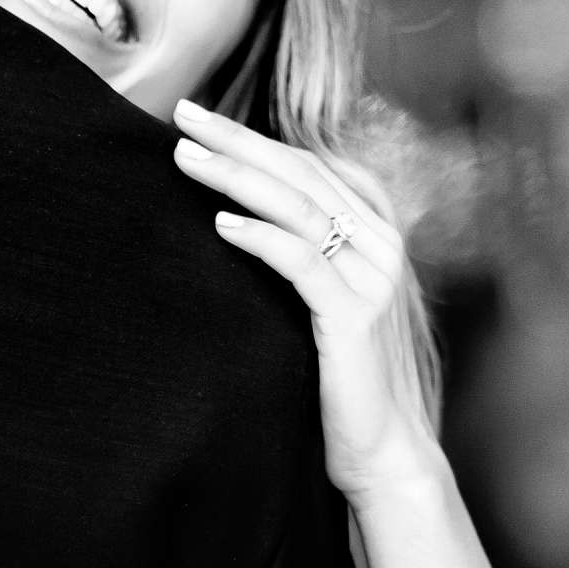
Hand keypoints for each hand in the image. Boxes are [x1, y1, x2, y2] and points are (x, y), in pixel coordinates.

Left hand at [171, 98, 442, 498]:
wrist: (385, 453)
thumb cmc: (343, 382)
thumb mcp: (325, 306)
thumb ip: (304, 258)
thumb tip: (239, 219)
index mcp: (375, 235)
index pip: (312, 166)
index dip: (257, 138)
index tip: (201, 118)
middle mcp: (381, 246)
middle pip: (302, 173)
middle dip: (238, 139)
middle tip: (182, 114)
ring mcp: (373, 278)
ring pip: (300, 207)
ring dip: (237, 177)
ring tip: (186, 158)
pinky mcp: (356, 317)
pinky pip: (303, 262)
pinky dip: (261, 237)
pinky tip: (221, 224)